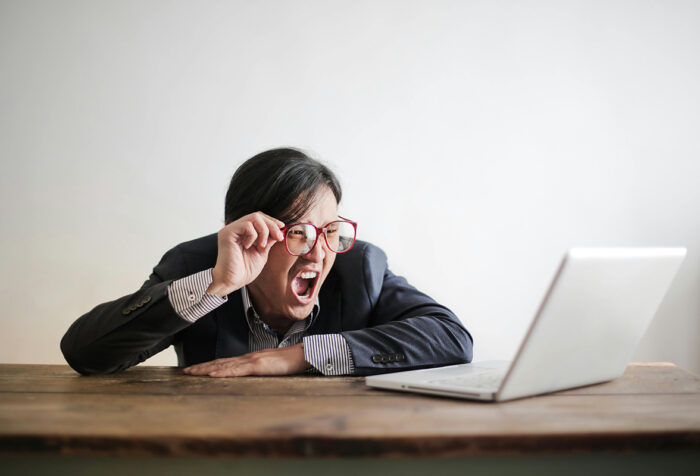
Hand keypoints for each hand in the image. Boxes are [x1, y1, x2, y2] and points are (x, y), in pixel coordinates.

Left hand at [183, 344, 309, 376]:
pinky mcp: (258, 365)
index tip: (196, 369)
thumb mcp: (270, 368)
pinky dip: (223, 372)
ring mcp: (252, 361)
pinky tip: (213, 374)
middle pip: (220, 362)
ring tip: (193, 373)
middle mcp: (248, 358)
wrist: (302, 355)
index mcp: (250, 360)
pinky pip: (237, 370)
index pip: (225, 362)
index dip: (210, 365)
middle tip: (186, 371)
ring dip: (207, 369)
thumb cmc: (290, 362)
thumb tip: (250, 376)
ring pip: (225, 365)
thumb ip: (259, 370)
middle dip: (202, 367)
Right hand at [207, 212, 284, 296]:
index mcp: (243, 233)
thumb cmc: (244, 270)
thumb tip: (279, 229)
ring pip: (254, 217)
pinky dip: (253, 235)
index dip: (271, 221)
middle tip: (278, 237)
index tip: (282, 227)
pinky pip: (246, 225)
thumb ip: (268, 240)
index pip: (258, 218)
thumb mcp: (261, 253)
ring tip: (261, 246)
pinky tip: (249, 246)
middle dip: (271, 225)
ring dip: (264, 231)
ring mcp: (231, 230)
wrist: (232, 281)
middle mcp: (236, 229)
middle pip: (257, 215)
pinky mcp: (227, 233)